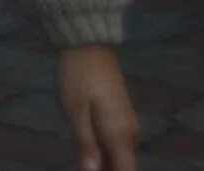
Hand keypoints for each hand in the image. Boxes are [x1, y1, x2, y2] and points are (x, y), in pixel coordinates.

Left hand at [57, 46, 135, 170]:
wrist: (88, 44)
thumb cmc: (78, 76)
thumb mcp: (75, 110)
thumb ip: (85, 144)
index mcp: (119, 135)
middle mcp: (128, 133)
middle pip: (123, 166)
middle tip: (83, 167)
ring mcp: (125, 123)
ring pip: (119, 156)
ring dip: (106, 165)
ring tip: (84, 164)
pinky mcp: (119, 116)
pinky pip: (115, 143)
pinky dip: (105, 154)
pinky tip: (88, 156)